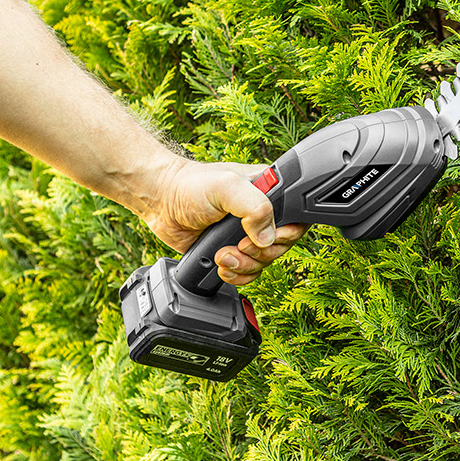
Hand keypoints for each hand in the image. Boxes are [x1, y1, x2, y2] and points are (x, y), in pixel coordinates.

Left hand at [137, 154, 307, 285]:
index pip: (297, 219)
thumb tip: (268, 237)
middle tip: (238, 244)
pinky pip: (247, 273)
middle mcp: (261, 215)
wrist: (161, 202)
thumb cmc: (191, 185)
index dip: (285, 234)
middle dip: (259, 253)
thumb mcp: (227, 187)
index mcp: (268, 193)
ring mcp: (246, 235)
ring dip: (244, 265)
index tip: (262, 235)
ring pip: (264, 264)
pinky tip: (221, 264)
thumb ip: (255, 207)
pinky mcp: (231, 252)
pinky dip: (236, 275)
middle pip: (281, 247)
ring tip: (222, 254)